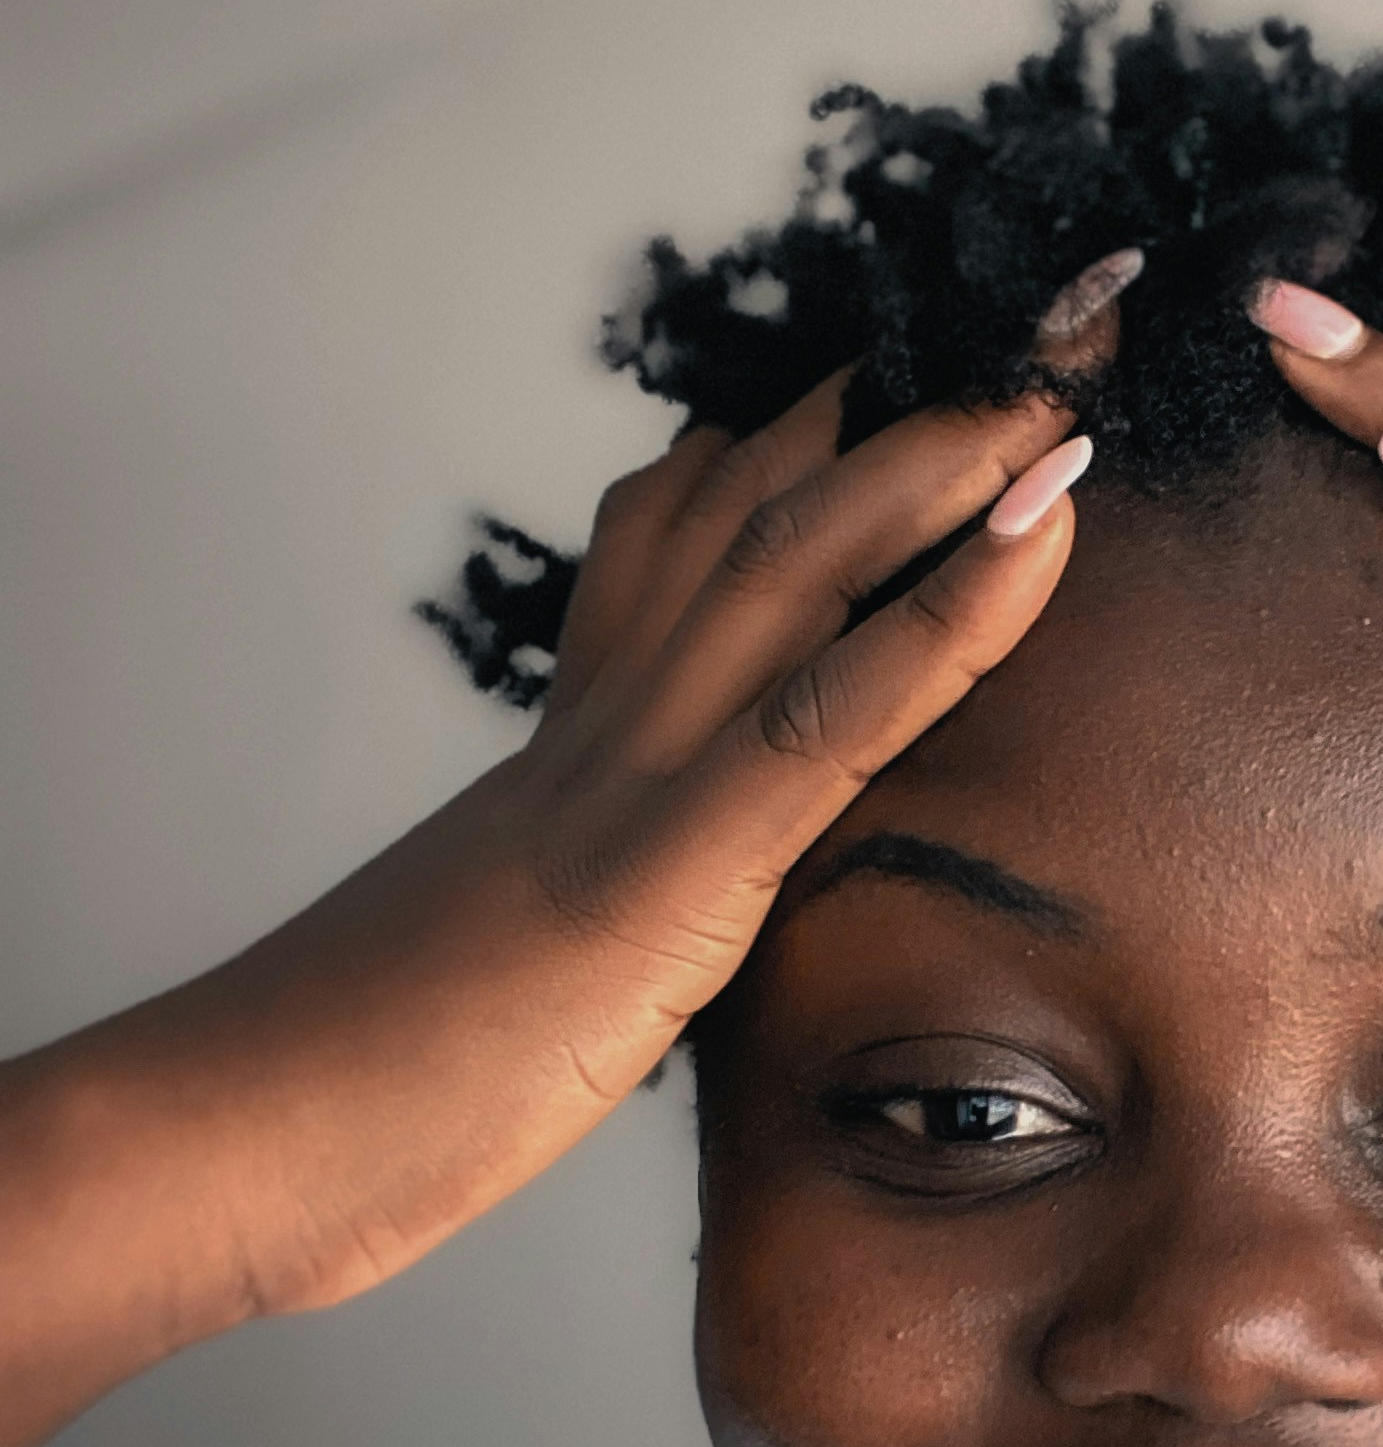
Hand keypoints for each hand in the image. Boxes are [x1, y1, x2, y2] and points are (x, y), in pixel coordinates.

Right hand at [0, 383, 1085, 1446]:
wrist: (252, 1130)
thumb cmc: (392, 1067)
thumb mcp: (542, 943)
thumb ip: (626, 881)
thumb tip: (692, 881)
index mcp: (587, 729)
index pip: (703, 533)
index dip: (820, 441)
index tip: (923, 368)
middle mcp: (614, 711)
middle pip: (771, 503)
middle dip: (915, 404)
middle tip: (1043, 317)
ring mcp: (637, 771)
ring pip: (802, 558)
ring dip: (948, 456)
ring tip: (1065, 371)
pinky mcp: (668, 862)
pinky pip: (833, 709)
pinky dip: (951, 606)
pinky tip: (1043, 524)